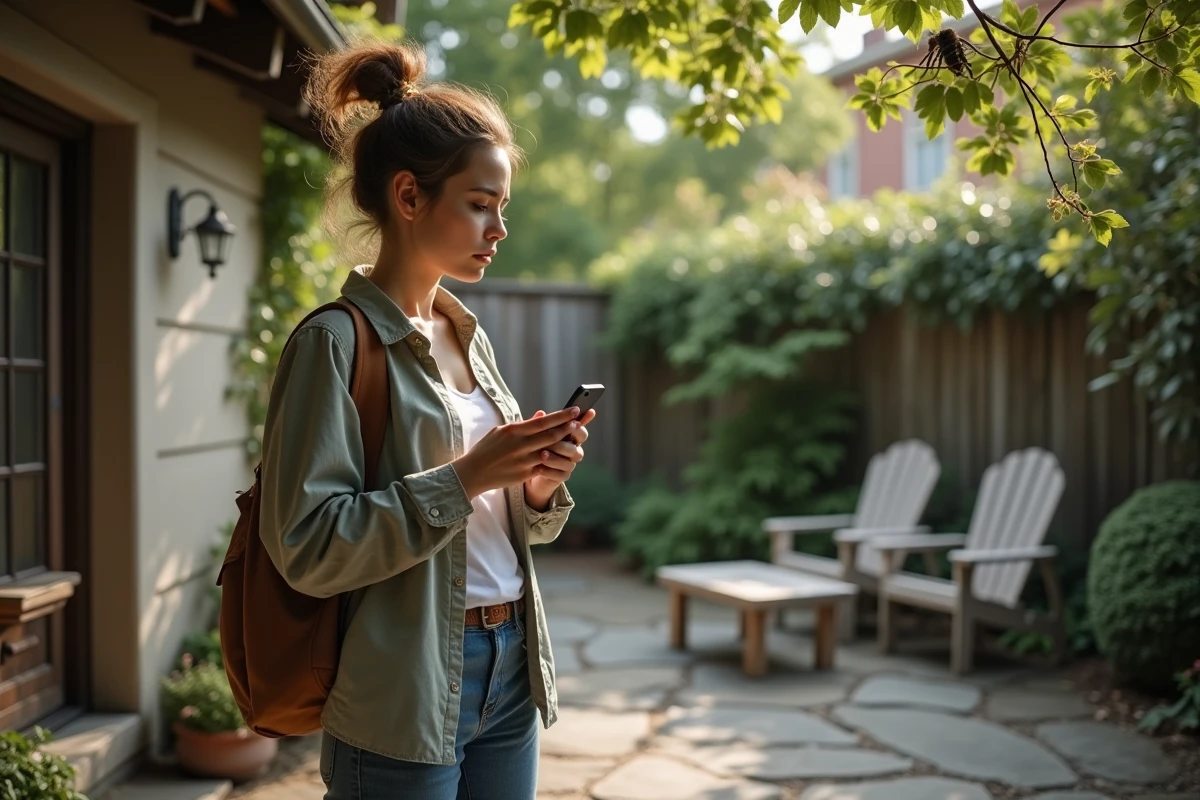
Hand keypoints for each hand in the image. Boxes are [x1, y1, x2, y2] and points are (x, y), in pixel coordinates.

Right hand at [452, 407, 581, 498]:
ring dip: (564, 445)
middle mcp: (520, 445)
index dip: (561, 416)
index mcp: (514, 431)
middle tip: (579, 422)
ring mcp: (523, 461)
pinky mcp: (524, 474)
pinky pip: (544, 467)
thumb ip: (522, 424)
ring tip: (575, 439)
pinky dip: (554, 461)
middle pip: (551, 435)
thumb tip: (541, 415)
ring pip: (551, 451)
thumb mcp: (501, 431)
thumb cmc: (486, 449)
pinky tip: (562, 457)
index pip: (543, 421)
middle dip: (567, 428)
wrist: (473, 473)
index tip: (574, 410)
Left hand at [524, 408, 595, 508]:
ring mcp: (568, 465)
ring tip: (542, 455)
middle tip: (550, 442)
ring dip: (555, 459)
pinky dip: (549, 471)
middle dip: (563, 445)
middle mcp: (573, 451)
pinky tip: (538, 468)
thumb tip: (541, 412)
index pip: (581, 432)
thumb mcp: (536, 432)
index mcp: (571, 437)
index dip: (580, 427)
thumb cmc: (536, 444)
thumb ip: (540, 424)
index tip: (573, 422)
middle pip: (576, 449)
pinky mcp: (561, 477)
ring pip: (569, 463)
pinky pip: (560, 475)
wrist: (529, 468)